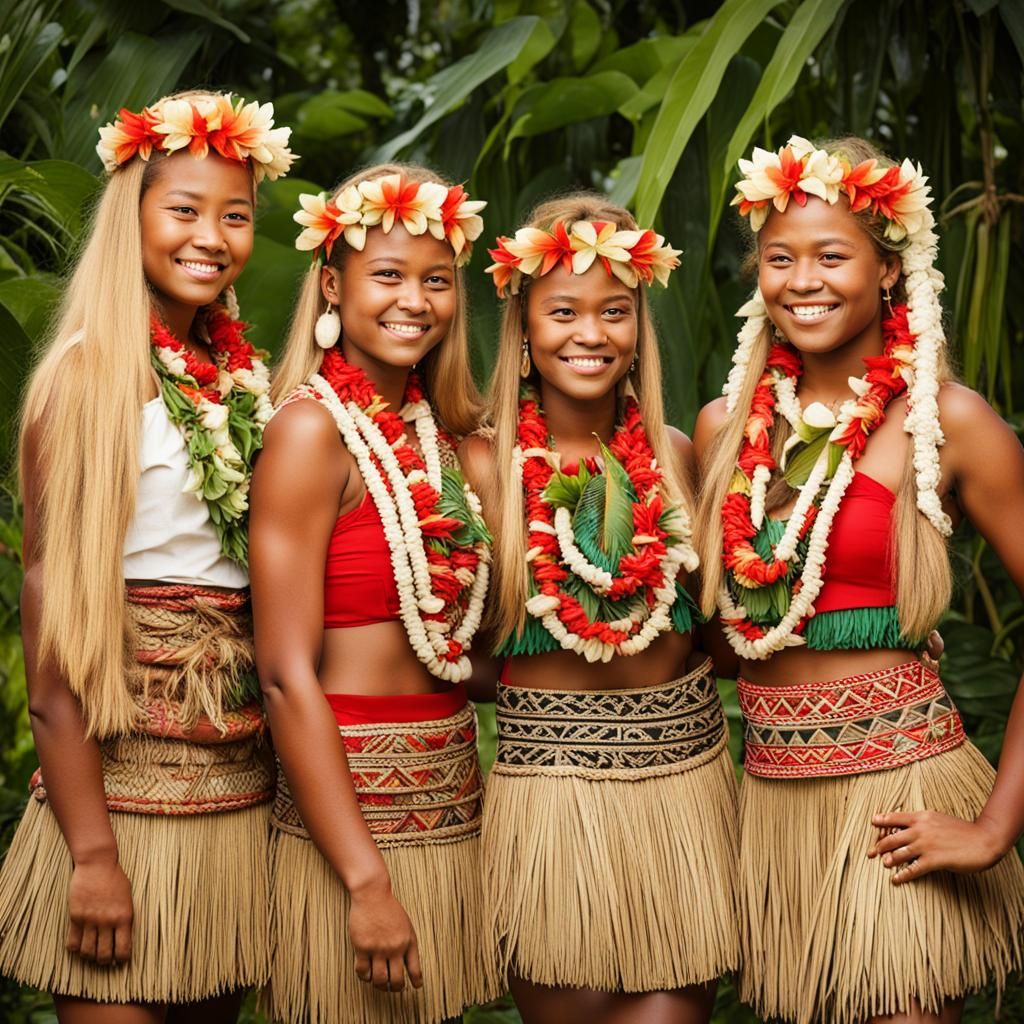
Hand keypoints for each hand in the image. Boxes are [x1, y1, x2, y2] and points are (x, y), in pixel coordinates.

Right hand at [66, 856, 133, 964]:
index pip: (123, 949)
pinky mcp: (75, 916)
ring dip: (89, 956)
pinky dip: (75, 949)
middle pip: (104, 955)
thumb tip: (124, 937)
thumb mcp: (128, 898)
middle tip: (104, 960)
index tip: (120, 961)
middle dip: (104, 961)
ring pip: (87, 952)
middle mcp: (107, 921)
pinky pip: (73, 942)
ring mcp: (90, 920)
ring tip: (91, 954)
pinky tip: (78, 947)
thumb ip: (125, 918)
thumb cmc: (115, 879)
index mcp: (125, 917)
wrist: (97, 864)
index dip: (121, 960)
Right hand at [348, 877, 422, 993]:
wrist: (373, 894)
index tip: (415, 986)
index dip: (415, 981)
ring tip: (379, 983)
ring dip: (380, 985)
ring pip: (379, 980)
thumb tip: (408, 965)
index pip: (415, 969)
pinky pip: (363, 971)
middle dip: (396, 988)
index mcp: (408, 941)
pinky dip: (365, 977)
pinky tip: (366, 974)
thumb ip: (407, 944)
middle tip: (393, 988)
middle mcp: (395, 947)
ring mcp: (378, 948)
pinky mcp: (362, 947)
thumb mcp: (406, 924)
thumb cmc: (389, 909)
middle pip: (396, 980)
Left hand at [867, 810, 1007, 883]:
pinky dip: (902, 875)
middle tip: (871, 852)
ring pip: (899, 853)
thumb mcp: (938, 819)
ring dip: (889, 860)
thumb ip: (923, 822)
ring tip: (883, 864)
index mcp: (921, 817)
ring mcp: (926, 845)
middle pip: (892, 837)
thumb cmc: (962, 830)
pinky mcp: (934, 860)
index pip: (895, 817)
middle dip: (879, 845)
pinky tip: (896, 880)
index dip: (881, 821)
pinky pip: (913, 869)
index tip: (872, 823)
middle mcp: (920, 829)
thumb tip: (909, 827)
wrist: (983, 840)